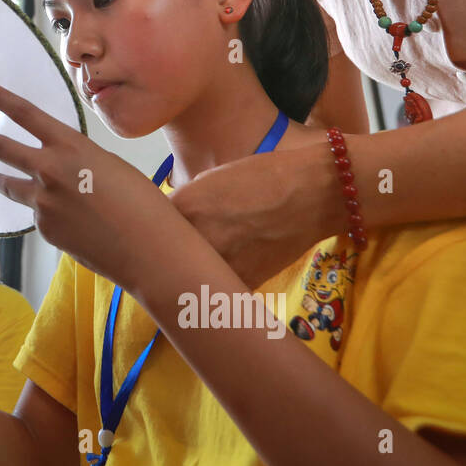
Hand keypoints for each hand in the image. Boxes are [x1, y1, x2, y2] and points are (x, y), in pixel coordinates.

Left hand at [0, 79, 166, 292]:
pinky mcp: (44, 230)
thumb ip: (78, 162)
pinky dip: (49, 216)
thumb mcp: (109, 166)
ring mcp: (43, 203)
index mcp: (70, 147)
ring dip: (0, 180)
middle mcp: (49, 171)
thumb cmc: (141, 203)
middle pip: (5, 149)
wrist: (146, 248)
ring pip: (11, 186)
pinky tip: (71, 224)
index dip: (1, 99)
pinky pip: (40, 216)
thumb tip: (60, 174)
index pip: (26, 114)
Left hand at [168, 143, 341, 288]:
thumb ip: (187, 203)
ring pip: (190, 277)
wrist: (316, 193)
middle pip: (163, 255)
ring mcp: (219, 263)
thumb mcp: (213, 179)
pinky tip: (220, 279)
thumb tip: (175, 222)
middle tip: (174, 256)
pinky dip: (217, 287)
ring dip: (190, 275)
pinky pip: (217, 290)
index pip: (150, 226)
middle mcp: (195, 236)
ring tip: (197, 269)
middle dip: (167, 256)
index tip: (160, 235)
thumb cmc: (265, 176)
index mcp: (183, 206)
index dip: (155, 232)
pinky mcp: (242, 283)